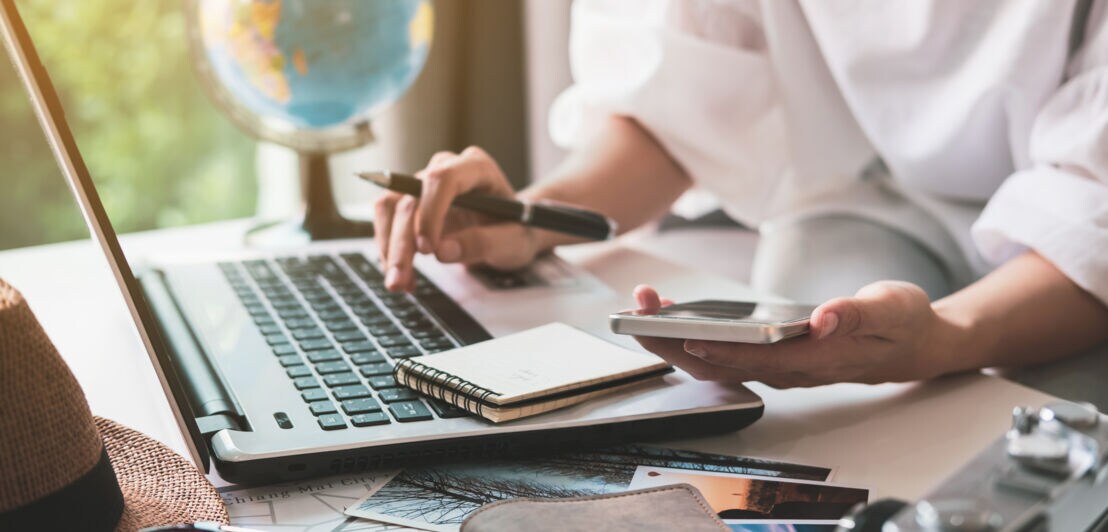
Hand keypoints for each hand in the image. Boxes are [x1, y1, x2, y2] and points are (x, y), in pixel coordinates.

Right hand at [373, 147, 541, 290]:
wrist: (510, 229)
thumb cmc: (516, 229)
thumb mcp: (513, 241)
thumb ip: (483, 243)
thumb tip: (442, 251)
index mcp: (477, 167)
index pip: (442, 179)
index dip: (430, 212)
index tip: (428, 249)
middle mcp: (446, 168)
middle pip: (410, 198)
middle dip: (402, 243)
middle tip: (400, 280)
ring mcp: (425, 184)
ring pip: (390, 208)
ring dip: (389, 247)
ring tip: (400, 283)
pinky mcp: (411, 202)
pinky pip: (388, 221)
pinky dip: (390, 251)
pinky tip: (405, 276)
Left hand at [630, 282, 960, 387]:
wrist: (916, 344)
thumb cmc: (904, 325)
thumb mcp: (893, 309)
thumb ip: (858, 313)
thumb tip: (824, 317)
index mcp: (817, 359)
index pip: (760, 360)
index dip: (722, 350)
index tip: (688, 335)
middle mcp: (791, 369)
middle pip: (723, 364)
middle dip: (676, 339)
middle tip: (641, 309)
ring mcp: (778, 366)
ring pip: (716, 360)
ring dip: (675, 337)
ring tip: (646, 305)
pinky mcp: (772, 358)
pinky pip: (723, 352)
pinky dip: (692, 334)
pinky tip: (673, 314)